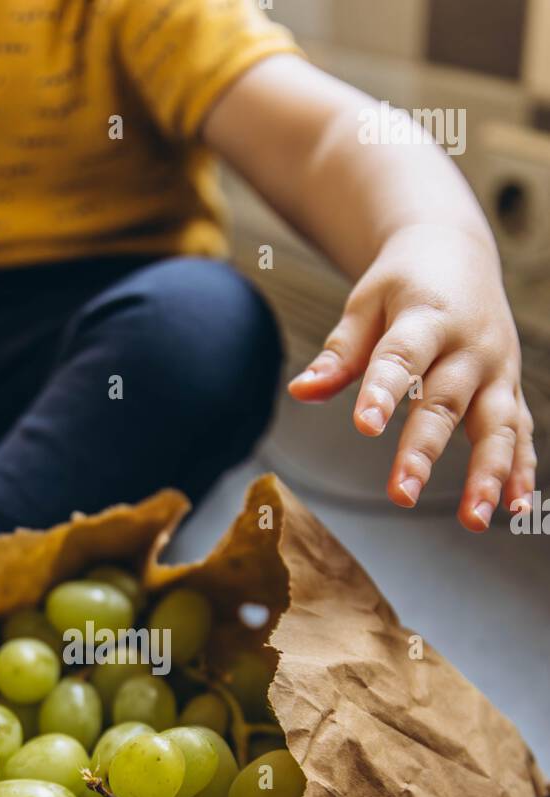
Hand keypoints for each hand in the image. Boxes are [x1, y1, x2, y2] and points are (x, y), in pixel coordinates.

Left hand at [287, 224, 535, 529]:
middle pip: (446, 404)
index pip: (402, 358)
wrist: (458, 253)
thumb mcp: (366, 304)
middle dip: (424, 451)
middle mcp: (469, 346)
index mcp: (427, 317)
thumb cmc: (403, 284)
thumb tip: (300, 391)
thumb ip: (339, 353)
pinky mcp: (510, 388)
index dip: (383, 390)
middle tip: (401, 494)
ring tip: (473, 519)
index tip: (365, 425)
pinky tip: (513, 508)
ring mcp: (496, 370)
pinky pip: (520, 433)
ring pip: (496, 425)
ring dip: (488, 474)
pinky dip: (520, 469)